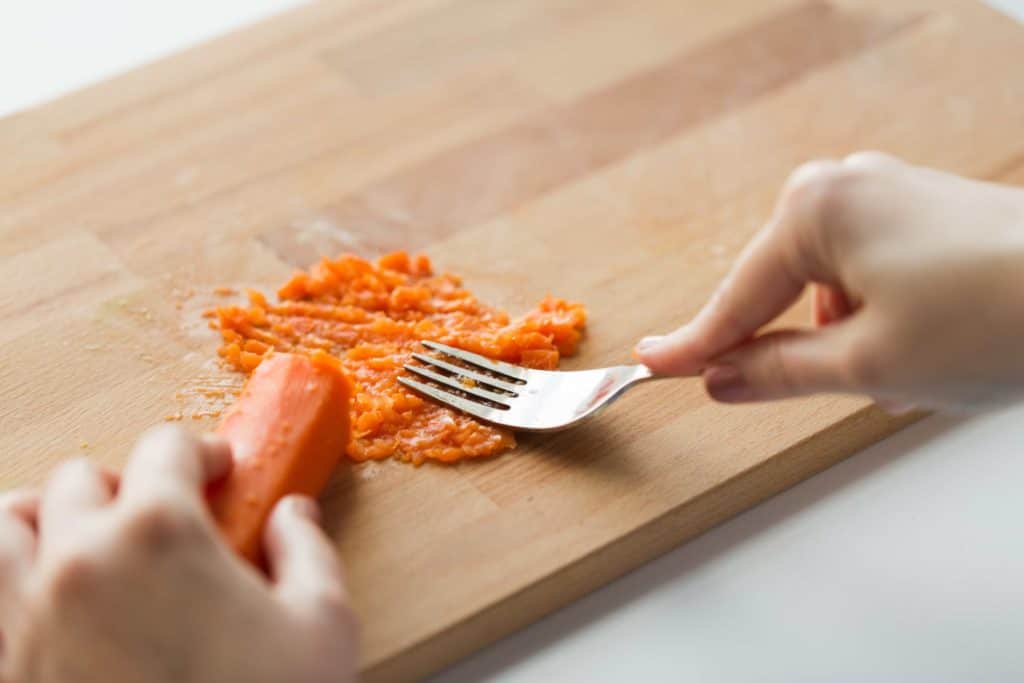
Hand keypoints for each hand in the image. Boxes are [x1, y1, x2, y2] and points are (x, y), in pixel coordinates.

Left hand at [0, 426, 356, 682]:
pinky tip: (48, 605)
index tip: (216, 469)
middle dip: (125, 486)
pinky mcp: (2, 667)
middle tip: (160, 519)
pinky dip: (9, 584)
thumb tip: (291, 515)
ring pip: (5, 527)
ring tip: (81, 545)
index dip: (200, 451)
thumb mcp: (322, 628)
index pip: (167, 447)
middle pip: (79, 480)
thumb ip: (307, 551)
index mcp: (157, 532)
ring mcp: (23, 617)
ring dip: (43, 521)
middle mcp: (76, 561)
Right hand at [636, 152, 1023, 411]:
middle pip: (782, 287)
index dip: (694, 345)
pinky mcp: (927, 209)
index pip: (735, 297)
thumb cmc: (994, 318)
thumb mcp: (864, 364)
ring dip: (851, 338)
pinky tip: (927, 346)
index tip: (652, 366)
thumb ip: (776, 371)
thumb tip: (721, 378)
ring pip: (832, 287)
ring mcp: (890, 192)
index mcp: (815, 210)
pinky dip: (882, 318)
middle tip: (832, 390)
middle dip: (799, 345)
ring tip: (910, 372)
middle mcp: (846, 185)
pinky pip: (872, 273)